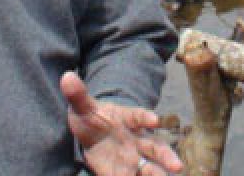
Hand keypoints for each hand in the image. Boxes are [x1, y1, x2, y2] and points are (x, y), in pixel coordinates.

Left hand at [61, 71, 183, 175]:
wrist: (92, 135)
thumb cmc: (92, 118)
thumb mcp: (83, 107)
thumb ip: (77, 95)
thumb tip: (66, 77)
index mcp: (127, 119)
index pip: (138, 117)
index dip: (145, 118)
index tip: (154, 120)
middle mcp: (136, 139)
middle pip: (156, 147)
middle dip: (167, 157)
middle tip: (178, 166)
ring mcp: (133, 158)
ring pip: (151, 168)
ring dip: (158, 175)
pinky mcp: (125, 173)